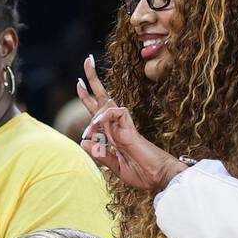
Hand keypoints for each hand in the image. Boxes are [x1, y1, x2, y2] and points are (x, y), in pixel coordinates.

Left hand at [77, 59, 184, 192]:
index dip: (88, 98)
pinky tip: (95, 125)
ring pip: (107, 102)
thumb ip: (101, 155)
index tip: (79, 83)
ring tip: (82, 99)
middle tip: (87, 60)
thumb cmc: (141, 174)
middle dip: (93, 80)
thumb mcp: (116, 166)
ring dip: (90, 96)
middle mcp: (117, 127)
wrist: (158, 178)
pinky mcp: (130, 128)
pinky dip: (102, 116)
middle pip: (103, 99)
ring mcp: (124, 126)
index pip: (98, 112)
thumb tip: (83, 142)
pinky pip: (115, 112)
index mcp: (113, 134)